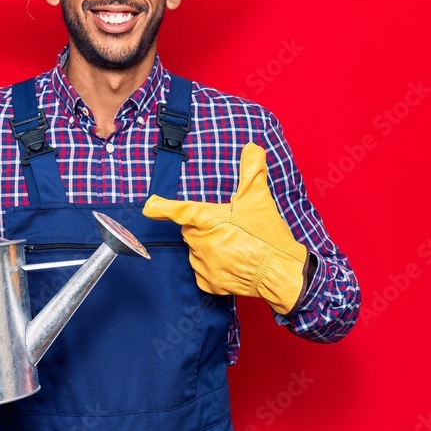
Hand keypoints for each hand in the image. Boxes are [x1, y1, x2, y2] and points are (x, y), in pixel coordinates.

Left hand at [142, 143, 307, 313]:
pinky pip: (202, 271)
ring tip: (234, 246)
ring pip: (196, 250)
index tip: (150, 206)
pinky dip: (212, 267)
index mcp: (207, 219)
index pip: (178, 211)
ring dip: (208, 247)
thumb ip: (252, 170)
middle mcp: (200, 243)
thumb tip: (252, 147)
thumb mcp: (260, 198)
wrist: (280, 272)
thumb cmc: (267, 235)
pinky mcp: (208, 283)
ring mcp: (203, 265)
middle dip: (204, 228)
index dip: (161, 207)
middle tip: (229, 228)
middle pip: (191, 230)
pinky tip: (230, 263)